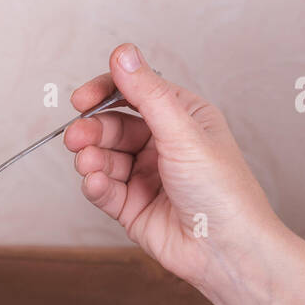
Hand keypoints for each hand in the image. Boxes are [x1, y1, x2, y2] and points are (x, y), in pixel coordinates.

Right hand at [63, 43, 283, 295]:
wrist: (227, 250)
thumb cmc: (223, 191)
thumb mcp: (182, 132)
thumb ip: (147, 93)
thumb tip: (123, 54)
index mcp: (182, 118)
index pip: (135, 93)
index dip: (106, 93)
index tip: (82, 99)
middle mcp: (163, 144)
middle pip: (112, 126)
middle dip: (92, 131)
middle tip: (76, 138)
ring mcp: (146, 176)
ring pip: (104, 157)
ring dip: (92, 159)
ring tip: (90, 166)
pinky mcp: (132, 206)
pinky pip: (103, 189)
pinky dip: (95, 185)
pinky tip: (95, 184)